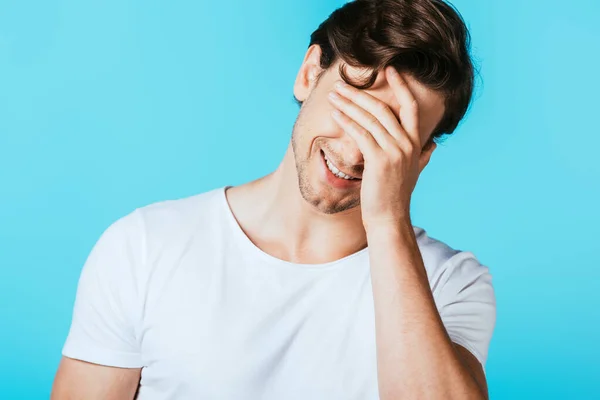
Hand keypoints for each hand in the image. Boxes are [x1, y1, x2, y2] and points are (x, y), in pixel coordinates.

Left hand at [327, 66, 435, 230]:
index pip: (410, 106)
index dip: (401, 85)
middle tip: (342, 84)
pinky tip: (336, 114)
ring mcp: (394, 151)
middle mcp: (407, 144)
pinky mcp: (379, 160)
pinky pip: (361, 134)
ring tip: (333, 95)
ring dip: (349, 104)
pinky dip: (347, 121)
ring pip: (370, 118)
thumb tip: (432, 146)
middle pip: (383, 108)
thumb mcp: (414, 172)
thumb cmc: (397, 195)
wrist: (390, 218)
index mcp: (415, 143)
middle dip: (360, 93)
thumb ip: (423, 156)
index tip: (390, 69)